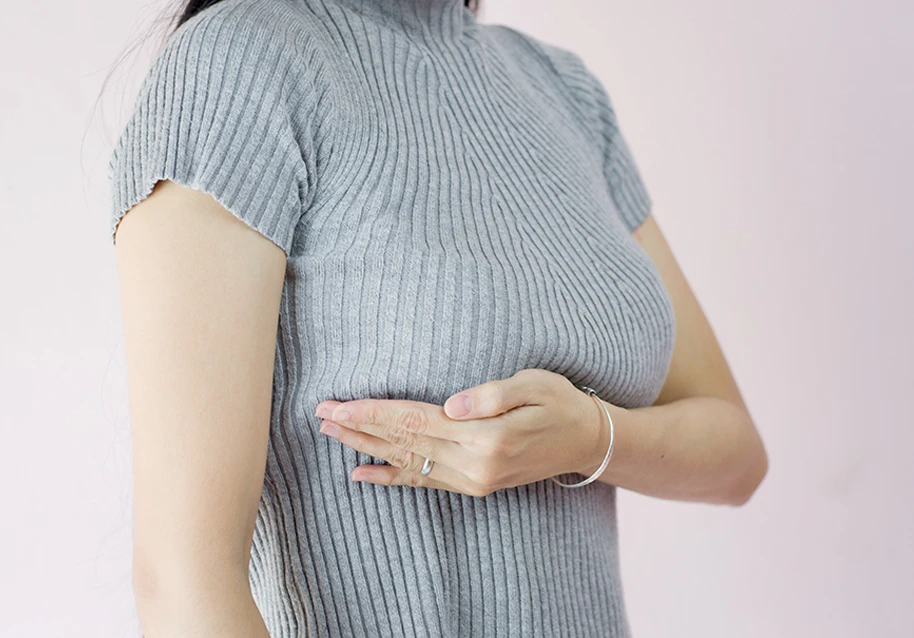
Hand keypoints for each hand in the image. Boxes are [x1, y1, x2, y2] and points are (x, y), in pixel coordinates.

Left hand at [313, 369, 617, 496]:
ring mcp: (472, 480)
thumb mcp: (535, 385)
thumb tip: (452, 405)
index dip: (374, 412)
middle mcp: (473, 464)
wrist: (586, 442)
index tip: (339, 404)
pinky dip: (391, 479)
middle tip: (321, 415)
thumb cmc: (561, 403)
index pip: (415, 420)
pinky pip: (424, 483)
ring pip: (407, 462)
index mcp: (485, 436)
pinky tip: (362, 476)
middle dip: (360, 428)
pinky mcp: (473, 485)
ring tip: (332, 435)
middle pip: (403, 442)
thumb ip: (493, 395)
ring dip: (366, 449)